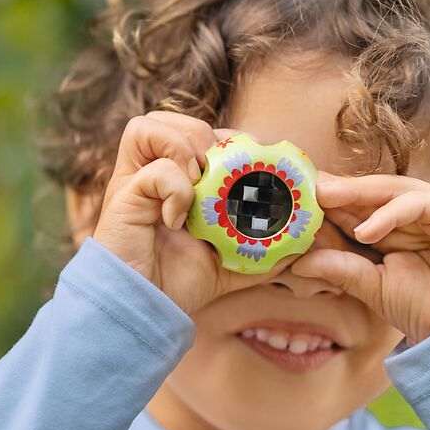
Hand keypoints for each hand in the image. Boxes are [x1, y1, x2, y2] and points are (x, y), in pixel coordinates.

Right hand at [92, 112, 300, 315]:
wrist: (146, 311)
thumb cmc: (182, 283)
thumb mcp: (235, 261)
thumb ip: (266, 247)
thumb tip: (306, 240)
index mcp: (173, 178)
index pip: (198, 129)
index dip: (227, 139)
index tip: (250, 169)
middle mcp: (149, 172)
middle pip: (172, 118)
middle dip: (207, 138)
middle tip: (221, 176)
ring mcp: (133, 182)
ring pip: (151, 125)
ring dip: (184, 150)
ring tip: (198, 186)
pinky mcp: (123, 198)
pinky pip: (155, 170)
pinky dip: (176, 188)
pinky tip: (179, 219)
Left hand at [289, 171, 429, 345]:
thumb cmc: (424, 310)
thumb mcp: (372, 285)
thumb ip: (340, 268)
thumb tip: (298, 261)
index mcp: (401, 226)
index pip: (362, 207)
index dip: (331, 204)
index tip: (296, 202)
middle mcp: (422, 212)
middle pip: (375, 194)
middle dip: (339, 193)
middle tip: (305, 190)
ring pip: (394, 191)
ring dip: (357, 195)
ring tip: (325, 201)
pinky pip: (419, 202)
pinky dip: (389, 214)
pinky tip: (364, 231)